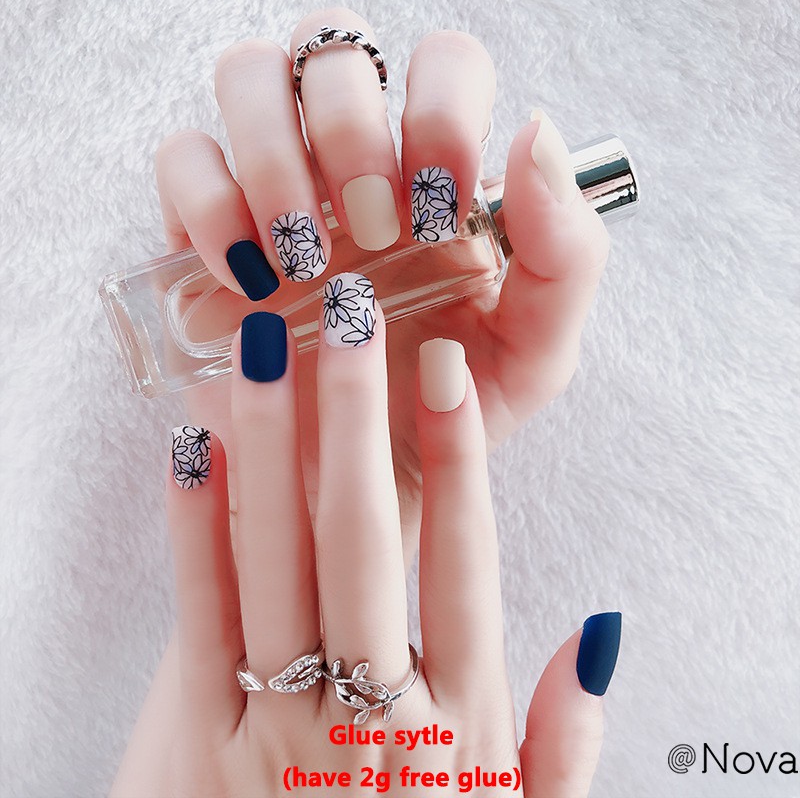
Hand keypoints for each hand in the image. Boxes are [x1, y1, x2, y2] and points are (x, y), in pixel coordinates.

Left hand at [109, 294, 620, 795]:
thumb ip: (563, 742)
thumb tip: (601, 636)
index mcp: (455, 723)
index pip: (466, 564)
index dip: (459, 459)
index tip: (445, 372)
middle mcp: (370, 710)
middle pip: (365, 539)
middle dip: (358, 417)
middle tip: (353, 318)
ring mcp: (278, 719)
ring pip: (274, 560)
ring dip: (269, 445)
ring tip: (266, 349)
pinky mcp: (200, 733)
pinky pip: (198, 615)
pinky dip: (194, 525)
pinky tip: (192, 444)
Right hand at [154, 7, 610, 559]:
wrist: (361, 487)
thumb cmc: (446, 413)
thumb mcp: (532, 354)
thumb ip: (566, 256)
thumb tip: (537, 133)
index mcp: (440, 176)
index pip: (443, 65)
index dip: (440, 107)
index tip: (439, 203)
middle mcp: (355, 164)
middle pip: (334, 46)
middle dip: (351, 127)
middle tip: (372, 228)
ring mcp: (276, 188)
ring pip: (249, 79)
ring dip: (274, 156)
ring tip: (302, 257)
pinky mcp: (208, 230)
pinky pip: (182, 160)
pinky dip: (206, 203)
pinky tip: (245, 275)